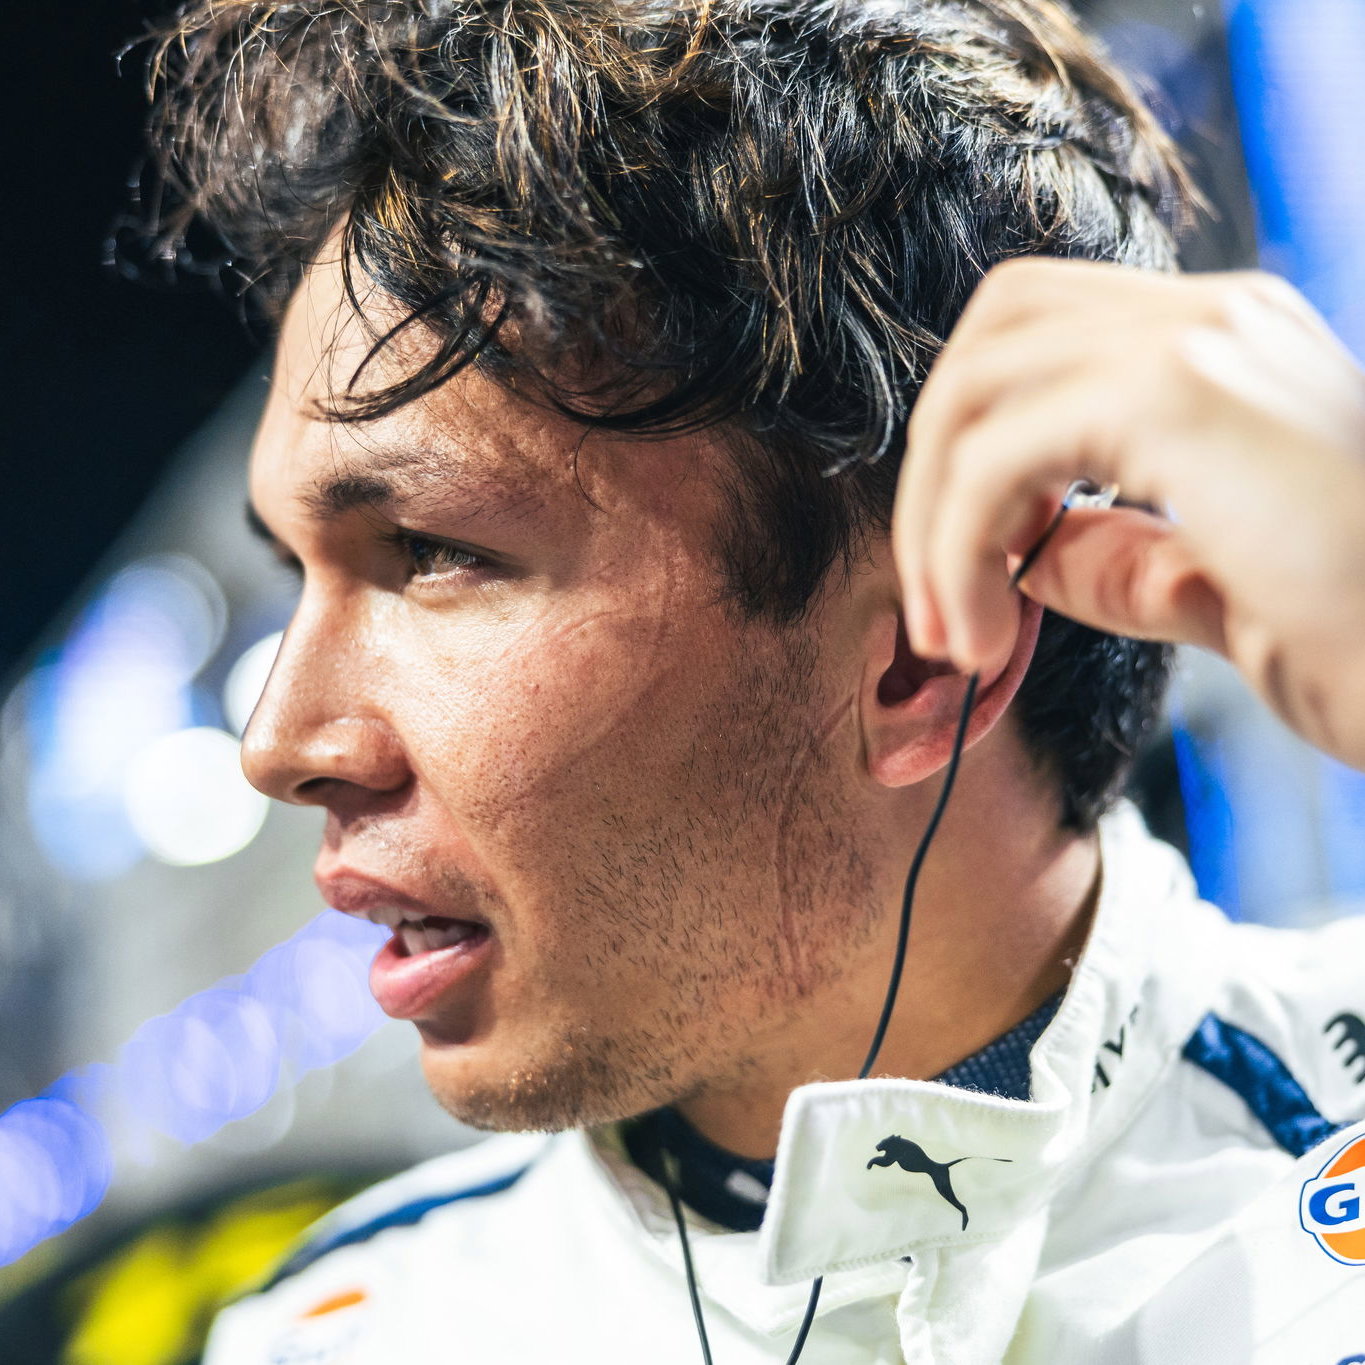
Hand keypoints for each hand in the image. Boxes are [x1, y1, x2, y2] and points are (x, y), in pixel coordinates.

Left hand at [894, 259, 1364, 770]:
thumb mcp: (1216, 590)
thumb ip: (1120, 556)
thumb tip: (1023, 549)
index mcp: (1232, 350)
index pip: (1043, 341)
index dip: (974, 451)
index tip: (968, 576)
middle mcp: (1217, 318)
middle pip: (991, 336)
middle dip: (930, 472)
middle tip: (934, 605)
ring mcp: (1203, 340)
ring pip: (974, 388)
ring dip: (931, 522)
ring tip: (953, 635)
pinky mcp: (1184, 392)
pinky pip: (994, 452)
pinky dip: (953, 543)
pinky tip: (981, 629)